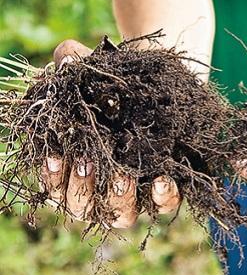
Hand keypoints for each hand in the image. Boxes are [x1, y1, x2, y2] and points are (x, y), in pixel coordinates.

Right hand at [41, 40, 181, 227]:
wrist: (162, 88)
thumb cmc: (118, 85)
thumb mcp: (95, 71)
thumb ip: (74, 62)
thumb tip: (69, 59)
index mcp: (74, 171)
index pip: (55, 184)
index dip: (52, 174)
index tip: (57, 153)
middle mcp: (101, 190)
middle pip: (82, 207)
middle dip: (82, 188)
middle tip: (89, 163)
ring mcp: (134, 195)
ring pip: (121, 215)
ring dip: (120, 200)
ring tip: (124, 177)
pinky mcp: (165, 191)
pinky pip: (164, 204)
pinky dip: (164, 197)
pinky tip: (164, 180)